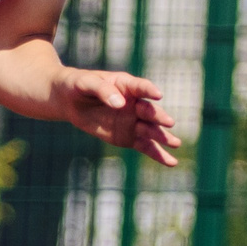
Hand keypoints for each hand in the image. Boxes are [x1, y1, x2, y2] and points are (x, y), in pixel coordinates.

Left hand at [56, 69, 181, 166]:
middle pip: (149, 110)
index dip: (149, 90)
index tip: (157, 95)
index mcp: (126, 85)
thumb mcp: (86, 83)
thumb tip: (119, 104)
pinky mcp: (129, 137)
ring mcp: (133, 121)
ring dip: (163, 137)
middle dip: (158, 117)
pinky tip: (171, 162)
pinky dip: (158, 154)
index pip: (141, 87)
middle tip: (169, 122)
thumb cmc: (79, 85)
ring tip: (176, 143)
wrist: (70, 100)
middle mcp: (135, 103)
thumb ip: (103, 91)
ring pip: (151, 130)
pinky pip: (146, 146)